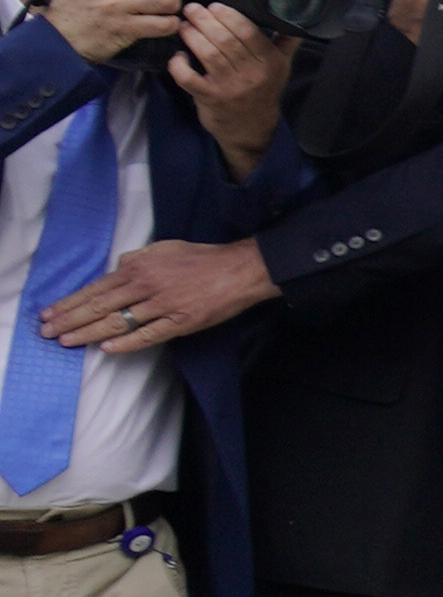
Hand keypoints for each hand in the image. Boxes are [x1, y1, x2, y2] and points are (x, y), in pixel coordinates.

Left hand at [42, 237, 268, 352]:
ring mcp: (163, 304)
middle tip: (47, 332)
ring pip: (118, 321)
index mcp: (139, 266)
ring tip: (67, 341)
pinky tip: (106, 348)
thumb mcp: (164, 248)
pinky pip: (148, 334)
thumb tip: (117, 269)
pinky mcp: (180, 321)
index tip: (50, 313)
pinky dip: (126, 342)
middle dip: (70, 319)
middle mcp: (146, 284)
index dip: (70, 302)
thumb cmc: (202, 258)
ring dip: (88, 332)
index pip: (96, 288)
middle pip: (99, 306)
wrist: (241, 269)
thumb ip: (137, 259)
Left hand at [169, 4, 289, 163]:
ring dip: (192, 36)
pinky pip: (189, 78)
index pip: (249, 32)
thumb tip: (293, 14)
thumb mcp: (281, 67)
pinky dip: (179, 65)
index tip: (215, 6)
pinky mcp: (209, 98)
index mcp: (270, 62)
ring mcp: (229, 87)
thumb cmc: (263, 91)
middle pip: (225, 40)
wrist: (250, 127)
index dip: (229, 16)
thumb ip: (286, 41)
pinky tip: (178, 55)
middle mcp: (252, 74)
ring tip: (184, 26)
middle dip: (205, 20)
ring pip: (208, 54)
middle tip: (192, 9)